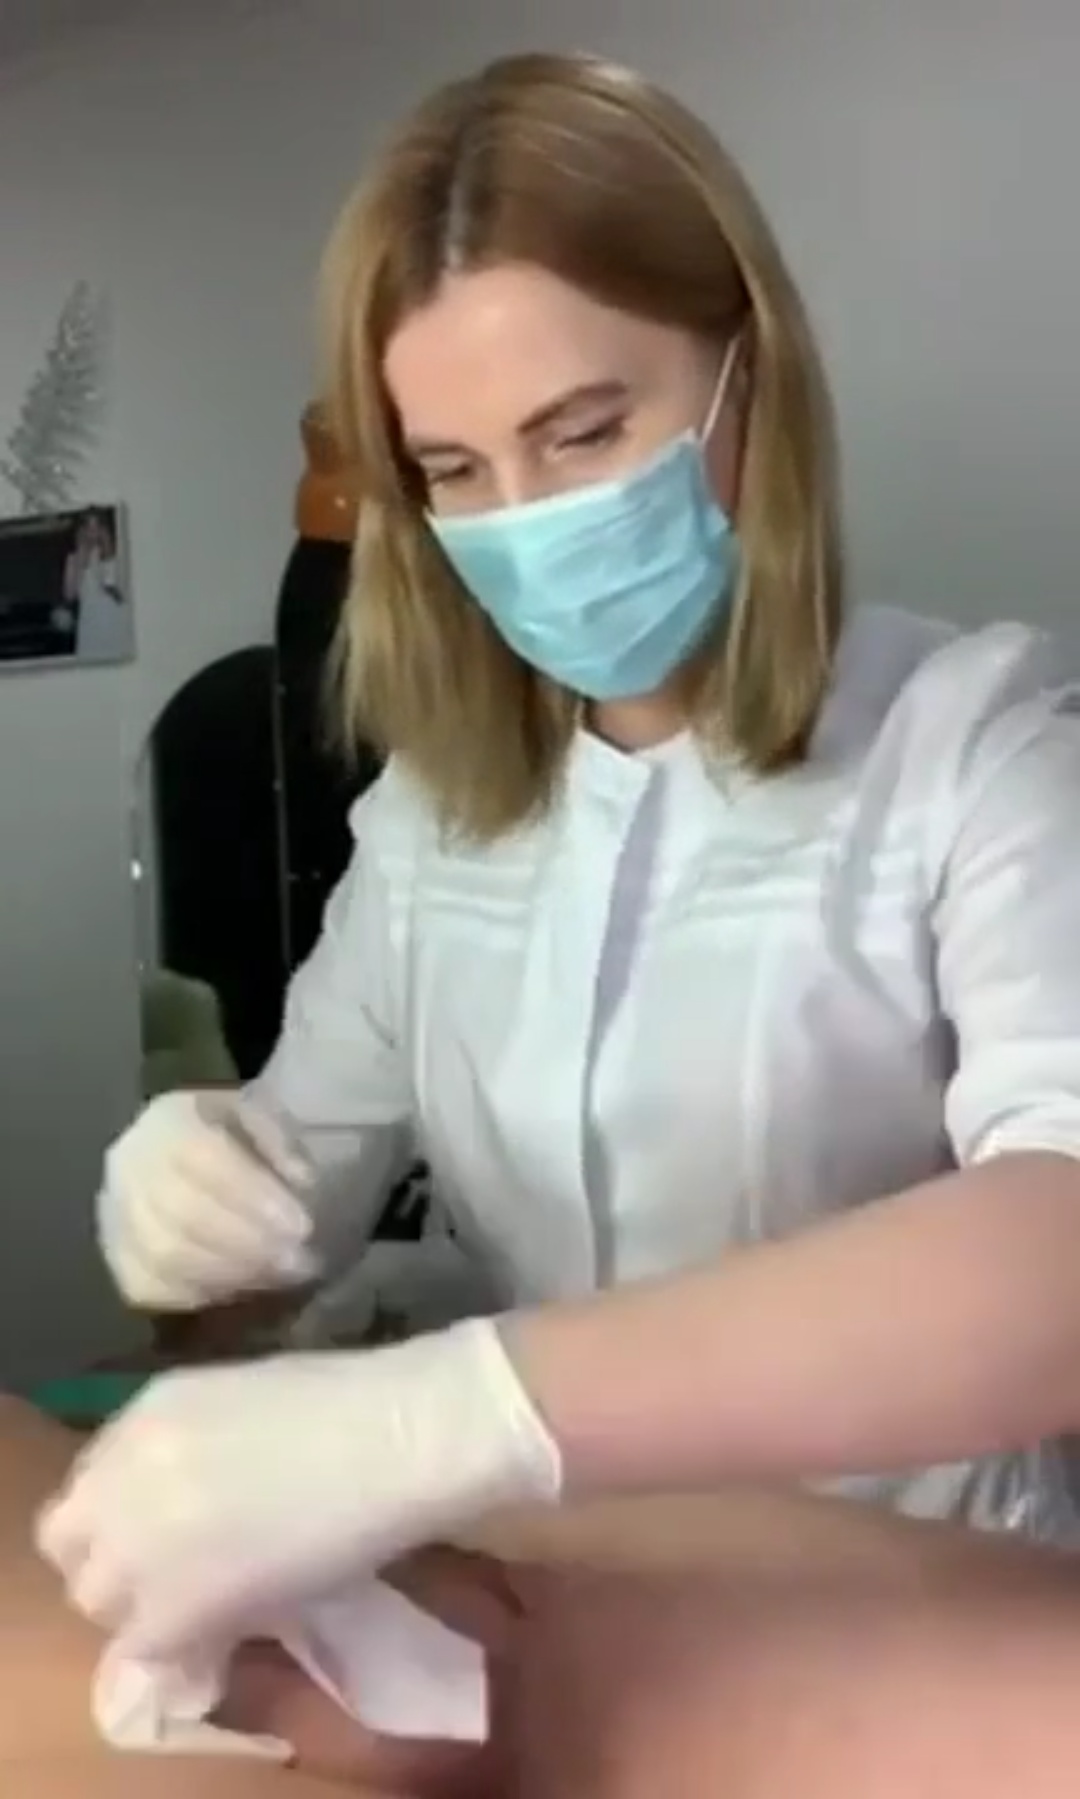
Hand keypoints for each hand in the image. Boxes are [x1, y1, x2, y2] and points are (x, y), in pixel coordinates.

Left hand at [36, 1319, 561, 1658]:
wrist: (399, 1435)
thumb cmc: (353, 1405)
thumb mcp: (240, 1403)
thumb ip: (187, 1452)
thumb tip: (188, 1504)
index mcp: (145, 1412)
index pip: (86, 1485)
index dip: (118, 1516)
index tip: (158, 1530)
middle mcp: (125, 1470)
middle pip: (72, 1543)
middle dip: (116, 1561)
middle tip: (177, 1572)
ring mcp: (142, 1537)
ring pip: (100, 1599)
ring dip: (142, 1603)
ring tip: (209, 1602)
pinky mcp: (176, 1601)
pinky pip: (148, 1644)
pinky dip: (181, 1643)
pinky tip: (232, 1628)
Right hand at [97, 1089, 319, 1310]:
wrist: (172, 1151)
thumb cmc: (227, 1134)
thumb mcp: (260, 1117)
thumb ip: (280, 1143)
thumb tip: (301, 1181)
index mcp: (167, 1120)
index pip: (203, 1159)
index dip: (254, 1197)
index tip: (302, 1226)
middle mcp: (129, 1166)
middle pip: (183, 1215)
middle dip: (249, 1245)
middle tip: (298, 1261)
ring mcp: (115, 1215)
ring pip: (164, 1257)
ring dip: (231, 1274)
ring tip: (279, 1277)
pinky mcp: (118, 1258)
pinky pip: (149, 1287)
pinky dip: (200, 1293)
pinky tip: (242, 1288)